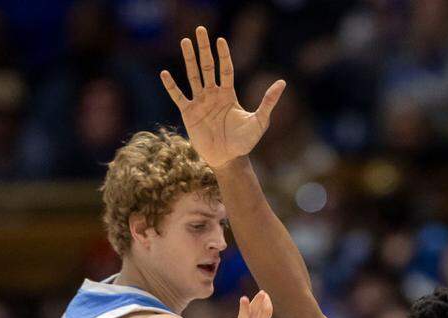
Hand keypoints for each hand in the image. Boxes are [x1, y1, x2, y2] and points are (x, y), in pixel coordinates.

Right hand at [161, 26, 285, 168]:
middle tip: (200, 29)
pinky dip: (171, 86)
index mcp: (228, 95)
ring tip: (185, 41)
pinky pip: (178, 96)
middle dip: (204, 48)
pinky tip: (164, 73)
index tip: (220, 39)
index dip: (223, 55)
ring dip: (189, 59)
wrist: (229, 159)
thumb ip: (268, 102)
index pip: (226, 69)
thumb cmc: (245, 142)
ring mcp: (200, 103)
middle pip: (207, 66)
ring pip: (193, 76)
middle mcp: (213, 95)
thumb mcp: (259, 121)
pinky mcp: (189, 113)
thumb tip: (282, 82)